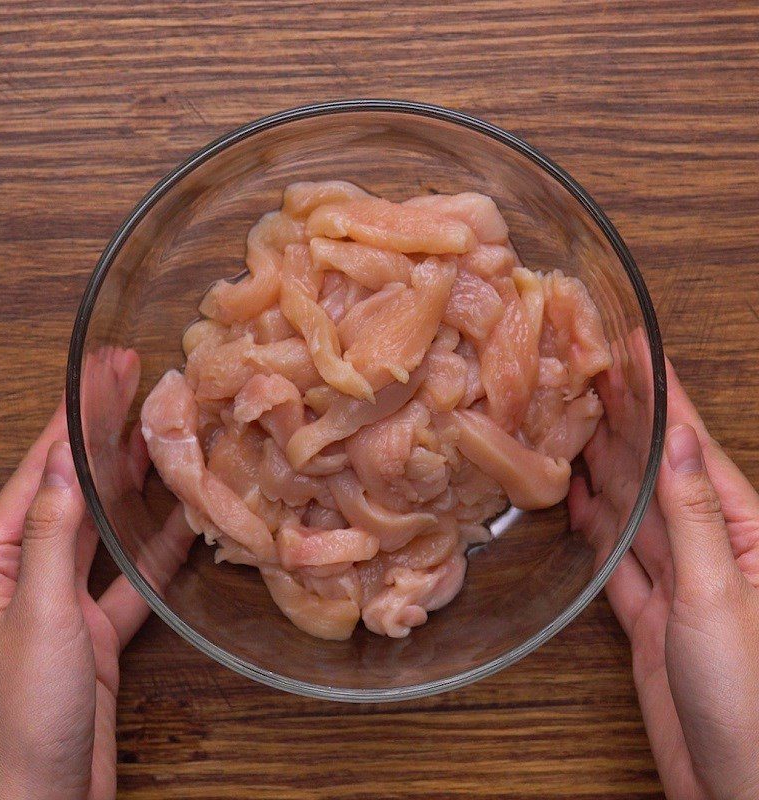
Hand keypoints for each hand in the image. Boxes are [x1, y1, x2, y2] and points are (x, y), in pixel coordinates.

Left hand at [0, 349, 194, 799]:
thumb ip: (52, 537)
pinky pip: (128, 575)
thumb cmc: (23, 715)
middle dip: (99, 433)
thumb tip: (66, 463)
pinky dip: (155, 548)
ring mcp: (61, 600)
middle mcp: (24, 572)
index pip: (39, 471)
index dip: (70, 417)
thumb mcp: (38, 615)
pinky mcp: (95, 629)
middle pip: (70, 487)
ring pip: (101, 525)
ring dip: (128, 481)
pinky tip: (181, 519)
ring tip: (157, 433)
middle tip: (132, 381)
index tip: (100, 371)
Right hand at [571, 358, 758, 799]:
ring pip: (633, 508)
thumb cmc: (752, 697)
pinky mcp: (650, 614)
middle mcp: (710, 548)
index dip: (665, 394)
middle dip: (627, 420)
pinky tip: (579, 498)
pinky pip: (617, 556)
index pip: (693, 447)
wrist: (737, 786)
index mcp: (742, 532)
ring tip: (578, 423)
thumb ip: (694, 516)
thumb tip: (680, 442)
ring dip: (606, 466)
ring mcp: (679, 581)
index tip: (639, 347)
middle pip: (658, 470)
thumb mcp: (721, 595)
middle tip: (593, 374)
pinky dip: (596, 525)